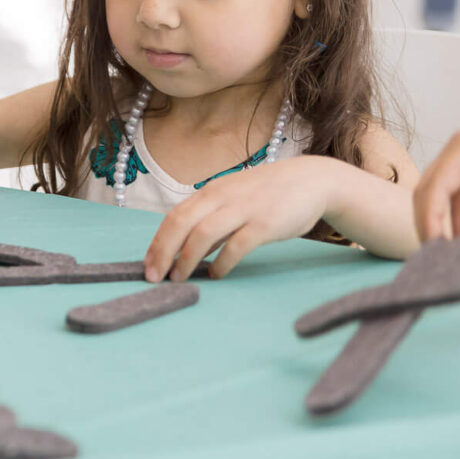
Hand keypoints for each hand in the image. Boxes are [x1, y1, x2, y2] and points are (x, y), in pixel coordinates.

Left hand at [143, 156, 342, 281]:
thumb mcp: (234, 199)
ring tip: (179, 278)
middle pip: (181, 224)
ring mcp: (243, 209)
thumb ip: (212, 220)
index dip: (157, 242)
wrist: (311, 181)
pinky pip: (236, 246)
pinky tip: (217, 275)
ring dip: (187, 259)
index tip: (148, 266)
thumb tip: (185, 249)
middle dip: (163, 252)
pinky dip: (222, 262)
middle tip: (155, 277)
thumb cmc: (269, 193)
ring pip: (203, 234)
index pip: (174, 217)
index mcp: (211, 192)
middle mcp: (221, 197)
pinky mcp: (265, 223)